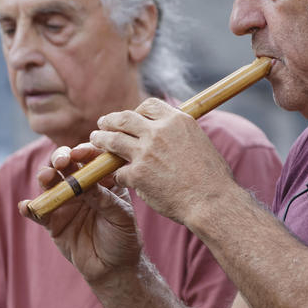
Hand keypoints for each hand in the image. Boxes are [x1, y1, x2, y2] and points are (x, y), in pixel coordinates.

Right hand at [19, 144, 142, 283]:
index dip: (84, 151)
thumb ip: (105, 199)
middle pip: (66, 165)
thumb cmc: (123, 238)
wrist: (113, 269)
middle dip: (61, 158)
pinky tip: (26, 206)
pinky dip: (30, 208)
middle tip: (61, 162)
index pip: (92, 158)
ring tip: (46, 179)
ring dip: (45, 176)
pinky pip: (38, 211)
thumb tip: (87, 183)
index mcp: (103, 180)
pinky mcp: (53, 221)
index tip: (79, 153)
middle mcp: (82, 186)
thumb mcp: (121, 216)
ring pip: (50, 183)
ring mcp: (66, 202)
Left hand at [90, 98, 234, 224]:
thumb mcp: (200, 142)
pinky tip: (118, 179)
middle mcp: (159, 131)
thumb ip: (180, 134)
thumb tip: (169, 134)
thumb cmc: (212, 178)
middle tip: (103, 123)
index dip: (137, 111)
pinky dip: (118, 175)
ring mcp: (146, 152)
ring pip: (113, 139)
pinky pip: (119, 171)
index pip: (149, 105)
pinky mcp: (138, 174)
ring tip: (94, 140)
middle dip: (111, 120)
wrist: (212, 201)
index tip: (132, 118)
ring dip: (101, 139)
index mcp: (177, 121)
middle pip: (125, 118)